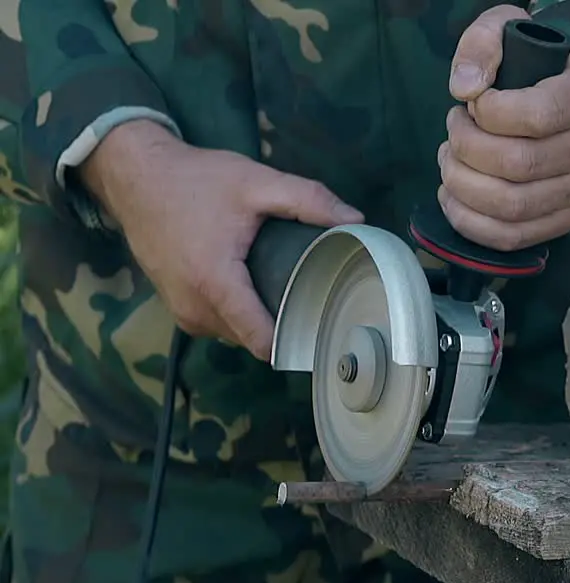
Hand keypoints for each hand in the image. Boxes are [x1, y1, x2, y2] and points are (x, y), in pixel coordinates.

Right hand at [80, 119, 363, 361]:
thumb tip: (357, 220)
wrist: (135, 176)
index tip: (323, 332)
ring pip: (232, 334)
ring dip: (256, 321)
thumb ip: (309, 200)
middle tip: (313, 303)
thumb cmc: (196, 179)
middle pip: (250, 340)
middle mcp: (193, 307)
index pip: (260, 340)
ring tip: (286, 294)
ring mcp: (180, 311)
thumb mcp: (256, 181)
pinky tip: (255, 290)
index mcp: (214, 283)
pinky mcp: (173, 306)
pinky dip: (235, 313)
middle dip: (282, 328)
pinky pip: (215, 324)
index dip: (295, 341)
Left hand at [440, 5, 569, 250]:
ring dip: (464, 186)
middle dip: (467, 150)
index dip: (489, 114)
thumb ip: (483, 44)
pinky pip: (515, 236)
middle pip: (522, 164)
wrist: (557, 95)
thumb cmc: (530, 64)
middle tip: (453, 131)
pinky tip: (453, 199)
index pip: (538, 115)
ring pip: (515, 205)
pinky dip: (472, 224)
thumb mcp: (507, 31)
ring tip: (449, 162)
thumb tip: (466, 88)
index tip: (471, 103)